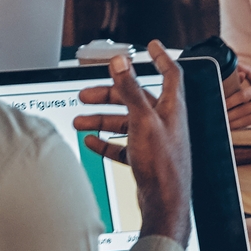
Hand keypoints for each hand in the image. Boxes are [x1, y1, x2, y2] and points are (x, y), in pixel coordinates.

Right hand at [77, 43, 192, 248]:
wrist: (165, 204)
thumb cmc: (163, 165)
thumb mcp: (143, 121)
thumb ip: (131, 90)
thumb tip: (121, 62)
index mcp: (171, 108)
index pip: (170, 73)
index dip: (161, 57)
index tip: (151, 46)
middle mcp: (164, 122)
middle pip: (136, 98)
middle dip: (110, 93)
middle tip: (87, 93)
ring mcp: (154, 141)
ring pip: (125, 122)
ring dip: (102, 119)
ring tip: (80, 119)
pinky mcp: (145, 159)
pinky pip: (122, 145)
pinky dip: (107, 142)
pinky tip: (92, 142)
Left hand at [222, 66, 250, 130]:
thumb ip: (250, 73)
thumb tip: (236, 64)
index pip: (242, 95)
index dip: (229, 102)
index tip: (218, 106)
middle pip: (243, 110)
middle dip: (228, 116)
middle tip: (217, 119)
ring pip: (248, 121)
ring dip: (234, 125)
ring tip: (223, 127)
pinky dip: (246, 133)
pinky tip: (238, 134)